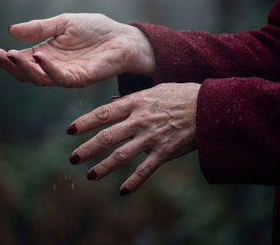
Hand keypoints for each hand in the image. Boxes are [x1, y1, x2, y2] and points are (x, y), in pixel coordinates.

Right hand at [0, 13, 154, 87]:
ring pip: (38, 79)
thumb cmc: (94, 29)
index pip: (18, 60)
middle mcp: (51, 68)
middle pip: (23, 73)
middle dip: (7, 65)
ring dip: (22, 68)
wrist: (121, 37)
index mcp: (44, 54)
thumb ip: (38, 28)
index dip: (1, 59)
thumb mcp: (62, 23)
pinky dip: (47, 68)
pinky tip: (38, 56)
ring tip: (9, 54)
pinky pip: (59, 78)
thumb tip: (10, 30)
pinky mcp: (79, 79)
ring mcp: (65, 75)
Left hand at [67, 83, 199, 194]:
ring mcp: (152, 137)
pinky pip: (146, 170)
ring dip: (104, 167)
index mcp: (136, 103)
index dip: (85, 123)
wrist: (209, 107)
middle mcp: (140, 120)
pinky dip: (134, 181)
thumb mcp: (155, 90)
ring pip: (122, 155)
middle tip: (74, 158)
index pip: (103, 113)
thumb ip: (133, 98)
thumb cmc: (181, 95)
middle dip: (88, 148)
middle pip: (108, 136)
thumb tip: (113, 102)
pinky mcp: (165, 152)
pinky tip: (123, 191)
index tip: (70, 131)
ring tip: (90, 175)